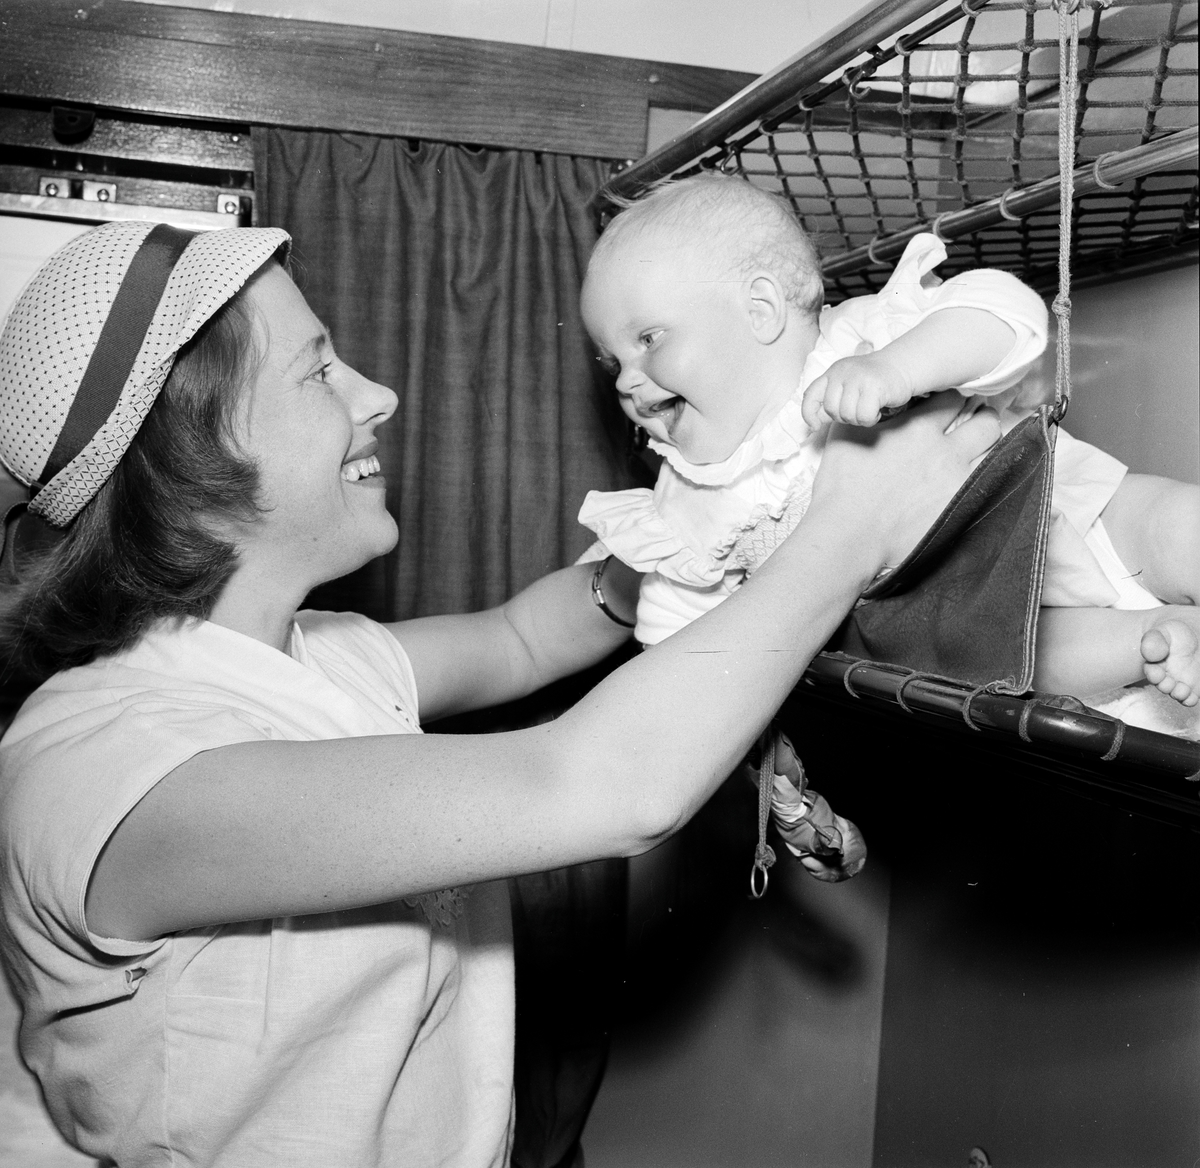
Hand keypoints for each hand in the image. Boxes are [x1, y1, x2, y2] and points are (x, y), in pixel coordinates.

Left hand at [802, 351, 915, 428]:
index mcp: (832, 372)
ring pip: (848, 415)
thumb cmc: (872, 381)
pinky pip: (864, 416)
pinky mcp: (873, 386)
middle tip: (858, 409)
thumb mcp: (847, 385)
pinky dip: (871, 418)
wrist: (901, 366)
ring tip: (869, 407)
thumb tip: (814, 422)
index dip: (808, 414)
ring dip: (860, 419)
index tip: (815, 426)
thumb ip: (831, 401)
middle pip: (832, 410)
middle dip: (844, 417)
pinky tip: (877, 409)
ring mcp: (857, 378)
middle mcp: (842, 372)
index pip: (811, 395)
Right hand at [811, 391, 999, 571]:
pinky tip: (976, 477)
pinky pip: (989, 482)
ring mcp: (956, 479)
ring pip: (994, 451)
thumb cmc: (841, 486)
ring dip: (989, 446)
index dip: (952, 399)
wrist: (849, 532)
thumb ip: (863, 408)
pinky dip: (986, 475)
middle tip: (978, 421)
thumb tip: (866, 385)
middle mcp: (944, 449)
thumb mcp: (844, 434)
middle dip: (983, 417)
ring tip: (980, 448)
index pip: (950, 399)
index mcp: (916, 427)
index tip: (949, 405)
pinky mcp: (960, 505)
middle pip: (984, 422)